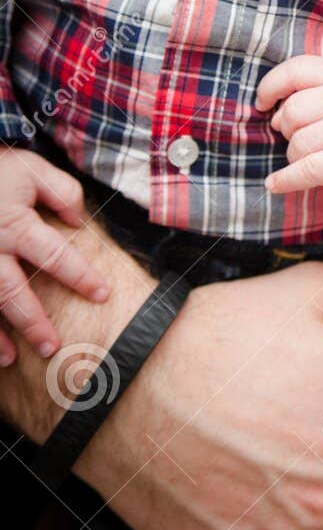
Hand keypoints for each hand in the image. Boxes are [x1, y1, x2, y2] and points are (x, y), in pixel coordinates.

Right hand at [0, 149, 108, 362]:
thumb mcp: (33, 169)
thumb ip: (62, 192)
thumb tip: (80, 220)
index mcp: (16, 224)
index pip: (55, 255)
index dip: (80, 276)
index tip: (102, 295)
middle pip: (13, 291)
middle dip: (33, 321)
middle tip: (52, 347)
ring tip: (12, 359)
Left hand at [257, 56, 322, 197]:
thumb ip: (318, 88)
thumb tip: (273, 111)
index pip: (295, 70)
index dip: (271, 86)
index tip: (263, 103)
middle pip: (291, 112)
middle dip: (288, 129)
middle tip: (304, 136)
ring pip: (297, 144)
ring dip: (296, 156)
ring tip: (315, 157)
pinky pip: (306, 170)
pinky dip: (287, 180)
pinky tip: (276, 184)